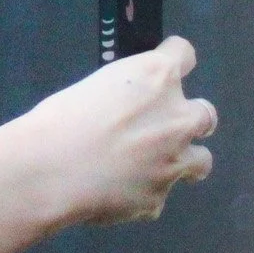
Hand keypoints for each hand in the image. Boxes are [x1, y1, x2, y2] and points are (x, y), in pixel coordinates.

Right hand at [21, 37, 216, 226]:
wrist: (48, 171)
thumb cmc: (57, 120)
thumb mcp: (88, 89)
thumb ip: (120, 96)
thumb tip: (123, 110)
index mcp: (156, 78)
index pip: (183, 54)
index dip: (171, 60)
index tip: (160, 70)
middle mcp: (178, 117)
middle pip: (205, 114)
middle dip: (188, 120)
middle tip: (160, 128)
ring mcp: (175, 161)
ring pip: (200, 161)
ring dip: (181, 160)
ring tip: (149, 168)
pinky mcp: (158, 198)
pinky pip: (157, 196)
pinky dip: (141, 194)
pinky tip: (113, 194)